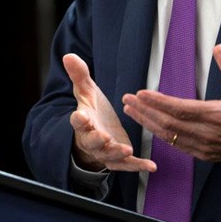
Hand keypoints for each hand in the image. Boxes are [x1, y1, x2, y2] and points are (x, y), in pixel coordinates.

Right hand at [63, 53, 156, 172]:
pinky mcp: (118, 159)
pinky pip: (126, 165)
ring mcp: (104, 151)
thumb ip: (79, 75)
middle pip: (92, 141)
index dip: (79, 119)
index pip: (78, 121)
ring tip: (127, 149)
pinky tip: (151, 166)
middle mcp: (91, 139)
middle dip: (97, 140)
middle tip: (103, 137)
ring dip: (116, 153)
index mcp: (83, 121)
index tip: (80, 116)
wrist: (95, 133)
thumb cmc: (91, 111)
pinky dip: (138, 166)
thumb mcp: (86, 91)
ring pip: (108, 156)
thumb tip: (68, 55)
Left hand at [121, 44, 220, 169]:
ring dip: (148, 123)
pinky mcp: (205, 155)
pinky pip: (177, 146)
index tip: (141, 93)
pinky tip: (151, 125)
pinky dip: (161, 135)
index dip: (157, 101)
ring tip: (132, 111)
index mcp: (218, 115)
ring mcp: (205, 147)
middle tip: (128, 100)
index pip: (179, 109)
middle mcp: (208, 134)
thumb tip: (218, 48)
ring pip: (169, 137)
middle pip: (167, 124)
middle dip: (144, 111)